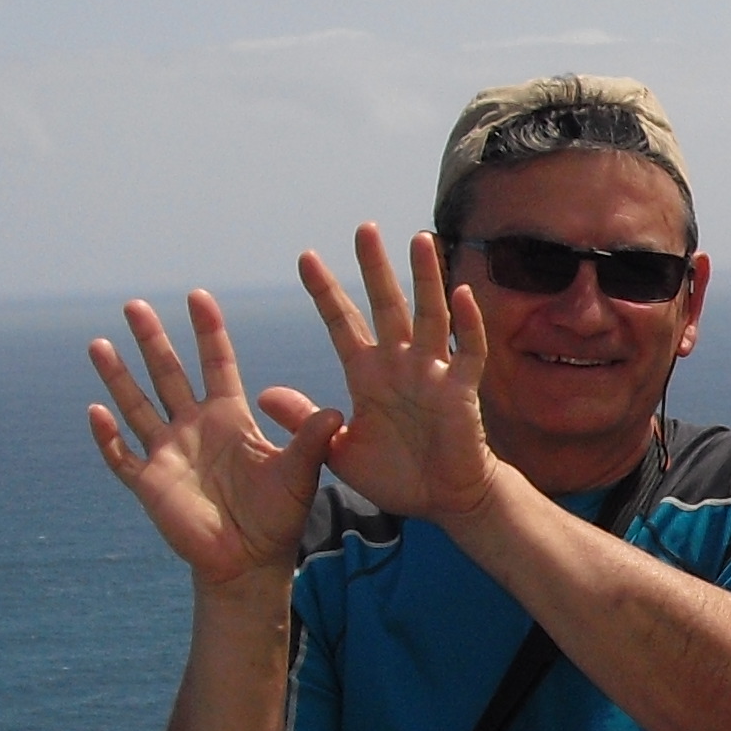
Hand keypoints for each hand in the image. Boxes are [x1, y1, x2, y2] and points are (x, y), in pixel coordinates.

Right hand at [87, 290, 343, 587]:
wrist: (252, 560)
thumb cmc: (279, 515)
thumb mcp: (300, 472)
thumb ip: (311, 440)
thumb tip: (337, 411)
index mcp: (229, 417)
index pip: (216, 364)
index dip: (208, 332)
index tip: (198, 296)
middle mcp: (194, 428)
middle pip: (168, 374)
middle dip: (152, 340)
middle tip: (135, 304)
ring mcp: (169, 454)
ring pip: (137, 406)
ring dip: (118, 377)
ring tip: (98, 343)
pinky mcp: (151, 484)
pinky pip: (122, 457)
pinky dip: (107, 438)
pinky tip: (96, 412)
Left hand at [286, 224, 502, 521]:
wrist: (444, 502)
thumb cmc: (396, 476)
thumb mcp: (338, 450)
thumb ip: (305, 420)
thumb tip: (262, 395)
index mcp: (367, 374)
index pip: (342, 323)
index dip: (324, 291)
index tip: (305, 257)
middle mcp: (400, 364)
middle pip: (386, 305)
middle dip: (375, 267)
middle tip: (364, 228)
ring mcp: (433, 374)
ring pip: (429, 315)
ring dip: (426, 278)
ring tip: (420, 239)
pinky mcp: (461, 392)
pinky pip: (467, 352)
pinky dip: (468, 325)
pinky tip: (463, 296)